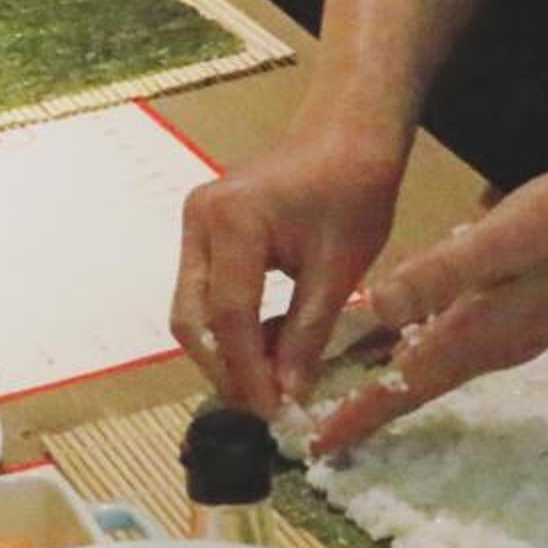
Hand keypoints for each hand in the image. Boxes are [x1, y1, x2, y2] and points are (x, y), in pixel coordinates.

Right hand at [173, 121, 409, 417]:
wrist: (347, 132)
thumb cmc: (354, 188)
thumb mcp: (340, 268)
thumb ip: (308, 333)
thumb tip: (288, 396)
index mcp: (233, 222)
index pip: (229, 316)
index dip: (248, 372)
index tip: (274, 414)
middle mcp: (200, 220)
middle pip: (193, 317)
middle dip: (224, 369)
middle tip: (264, 408)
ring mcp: (195, 222)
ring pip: (193, 308)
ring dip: (224, 351)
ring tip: (268, 384)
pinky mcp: (203, 228)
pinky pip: (204, 290)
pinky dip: (228, 325)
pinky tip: (264, 347)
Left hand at [308, 159, 547, 453]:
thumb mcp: (506, 237)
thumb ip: (443, 271)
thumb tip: (378, 308)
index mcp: (479, 332)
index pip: (404, 387)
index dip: (357, 416)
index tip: (313, 448)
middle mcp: (491, 343)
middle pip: (413, 384)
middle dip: (363, 404)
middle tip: (309, 421)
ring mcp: (509, 328)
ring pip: (432, 359)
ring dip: (387, 373)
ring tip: (337, 378)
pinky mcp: (520, 307)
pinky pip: (454, 333)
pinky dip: (417, 338)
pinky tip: (402, 320)